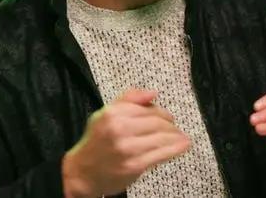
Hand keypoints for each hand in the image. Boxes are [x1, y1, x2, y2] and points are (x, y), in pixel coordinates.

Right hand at [62, 89, 190, 197]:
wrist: (81, 173)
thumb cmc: (96, 142)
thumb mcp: (105, 114)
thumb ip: (129, 99)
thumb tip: (153, 93)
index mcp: (112, 113)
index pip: (148, 109)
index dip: (161, 112)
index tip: (167, 117)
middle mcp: (120, 129)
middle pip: (158, 122)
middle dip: (170, 124)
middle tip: (174, 127)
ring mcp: (128, 148)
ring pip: (162, 137)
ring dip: (176, 136)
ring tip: (182, 137)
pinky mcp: (135, 165)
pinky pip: (162, 153)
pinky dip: (177, 148)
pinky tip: (184, 145)